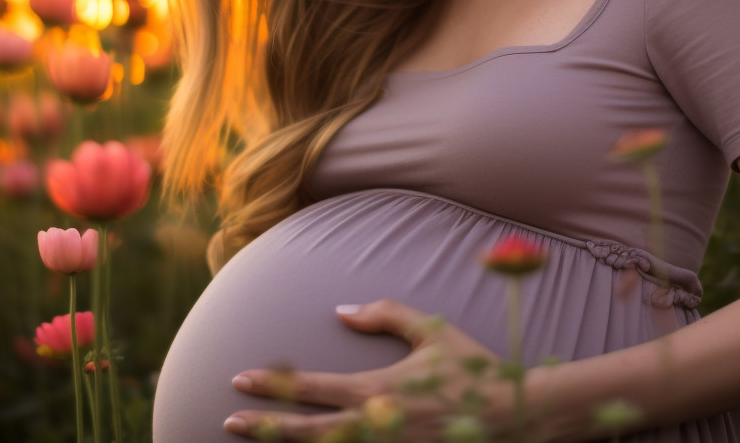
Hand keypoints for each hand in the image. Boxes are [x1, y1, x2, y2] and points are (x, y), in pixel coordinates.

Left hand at [223, 299, 514, 441]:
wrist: (510, 417)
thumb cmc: (470, 370)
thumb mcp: (432, 330)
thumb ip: (386, 314)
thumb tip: (342, 310)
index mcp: (375, 389)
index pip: (309, 386)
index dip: (272, 383)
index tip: (240, 380)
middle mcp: (371, 425)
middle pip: (304, 430)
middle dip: (264, 426)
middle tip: (230, 421)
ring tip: (257, 440)